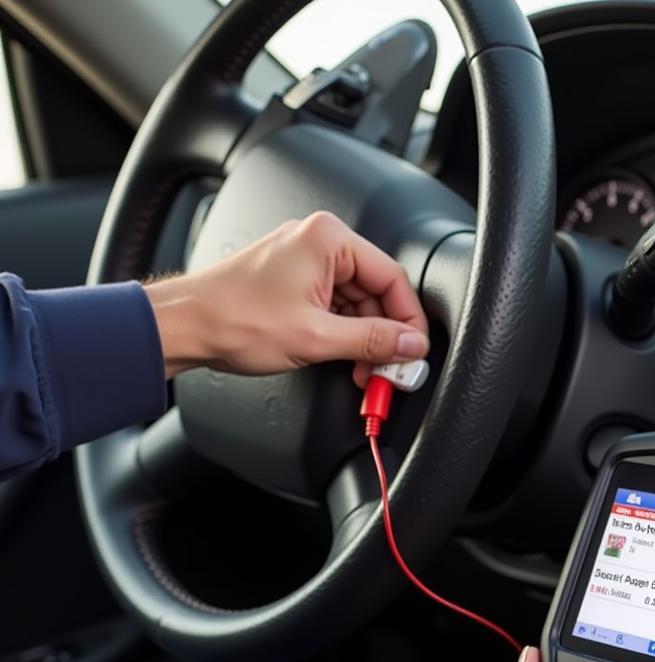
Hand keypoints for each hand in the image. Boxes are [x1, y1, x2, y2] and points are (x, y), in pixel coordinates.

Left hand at [146, 211, 428, 378]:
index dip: (409, 320)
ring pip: (358, 304)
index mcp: (328, 240)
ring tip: (365, 373)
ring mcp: (305, 262)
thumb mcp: (315, 337)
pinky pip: (336, 307)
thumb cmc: (232, 319)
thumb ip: (372, 341)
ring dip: (365, 340)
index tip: (414, 350)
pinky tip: (346, 360)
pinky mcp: (295, 283)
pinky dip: (345, 335)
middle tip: (391, 370)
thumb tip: (410, 345)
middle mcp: (318, 243)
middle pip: (377, 292)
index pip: (392, 278)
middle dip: (385, 335)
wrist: (185, 326)